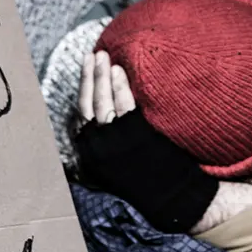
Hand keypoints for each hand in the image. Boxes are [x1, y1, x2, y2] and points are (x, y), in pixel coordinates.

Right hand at [73, 51, 218, 233]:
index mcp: (90, 154)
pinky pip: (123, 104)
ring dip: (101, 76)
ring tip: (103, 57)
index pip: (80, 116)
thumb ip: (106, 144)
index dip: (82, 91)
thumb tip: (97, 122)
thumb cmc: (148, 178)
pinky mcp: (133, 135)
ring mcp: (113, 142)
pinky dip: (120, 86)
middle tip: (92, 55)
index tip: (85, 70)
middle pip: (87, 105)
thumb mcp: (118, 165)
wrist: (172, 197)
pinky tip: (119, 71)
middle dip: (88, 76)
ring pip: (102, 101)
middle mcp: (96, 148)